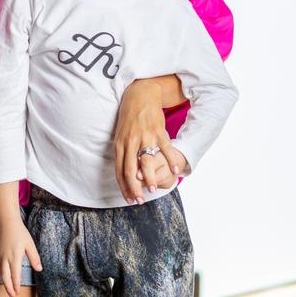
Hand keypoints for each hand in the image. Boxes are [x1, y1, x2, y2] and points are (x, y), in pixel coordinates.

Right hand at [0, 216, 42, 296]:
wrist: (6, 222)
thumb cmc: (19, 232)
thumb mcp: (30, 244)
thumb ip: (34, 258)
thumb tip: (39, 269)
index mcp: (15, 257)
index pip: (15, 276)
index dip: (16, 286)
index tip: (18, 293)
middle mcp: (5, 259)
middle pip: (5, 278)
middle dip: (8, 288)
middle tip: (12, 296)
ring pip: (0, 273)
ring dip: (5, 281)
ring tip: (10, 287)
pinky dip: (1, 273)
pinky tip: (5, 274)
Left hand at [114, 79, 182, 204]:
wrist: (139, 95)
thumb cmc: (129, 118)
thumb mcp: (121, 135)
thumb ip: (123, 153)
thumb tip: (125, 172)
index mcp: (120, 144)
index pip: (120, 170)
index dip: (124, 186)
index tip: (129, 199)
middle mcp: (130, 142)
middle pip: (130, 169)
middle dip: (134, 188)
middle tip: (140, 201)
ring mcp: (144, 137)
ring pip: (146, 161)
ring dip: (150, 177)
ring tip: (154, 189)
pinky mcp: (157, 131)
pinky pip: (164, 148)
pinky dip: (170, 160)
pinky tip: (175, 170)